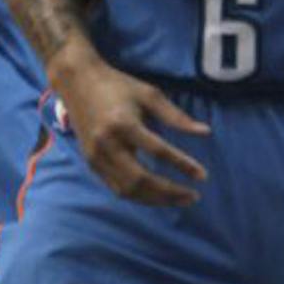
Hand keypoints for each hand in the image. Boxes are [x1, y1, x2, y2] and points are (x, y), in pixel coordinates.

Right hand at [52, 42, 210, 204]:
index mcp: (124, 124)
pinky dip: (137, 195)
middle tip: (193, 197)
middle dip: (168, 193)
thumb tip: (205, 132)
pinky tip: (155, 196)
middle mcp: (107, 145)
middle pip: (140, 179)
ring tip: (178, 200)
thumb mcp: (150, 94)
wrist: (77, 83)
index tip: (202, 175)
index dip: (182, 165)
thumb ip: (176, 116)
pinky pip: (115, 187)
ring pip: (126, 190)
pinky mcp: (90, 163)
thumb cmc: (118, 86)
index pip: (158, 151)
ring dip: (154, 200)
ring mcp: (96, 157)